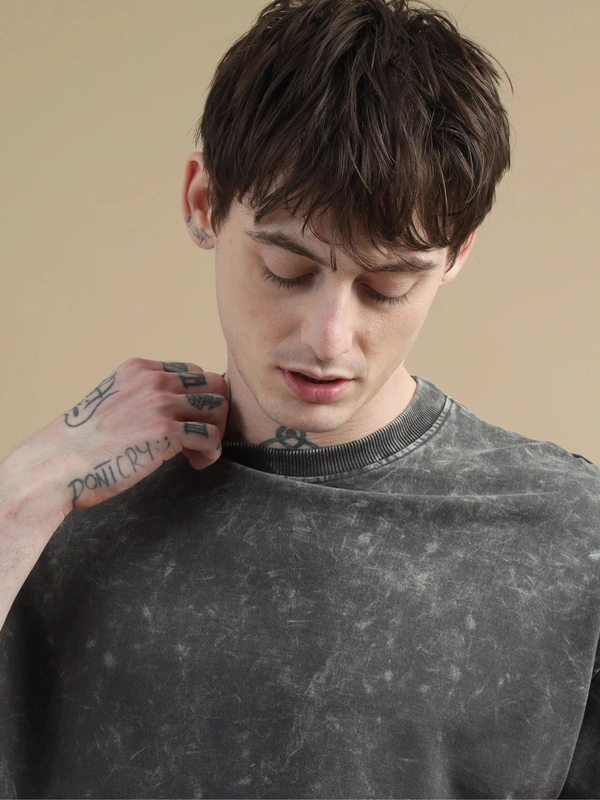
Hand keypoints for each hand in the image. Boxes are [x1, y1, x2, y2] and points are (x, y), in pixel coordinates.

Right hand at [6, 357, 228, 513]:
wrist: (58, 464)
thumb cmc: (82, 444)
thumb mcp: (112, 402)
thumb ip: (142, 398)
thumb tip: (174, 414)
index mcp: (140, 369)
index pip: (194, 372)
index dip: (197, 400)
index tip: (186, 423)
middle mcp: (153, 380)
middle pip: (215, 385)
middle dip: (214, 413)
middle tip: (199, 439)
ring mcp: (161, 404)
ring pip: (219, 408)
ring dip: (216, 433)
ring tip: (197, 453)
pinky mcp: (167, 432)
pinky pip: (211, 436)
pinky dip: (211, 452)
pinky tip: (195, 463)